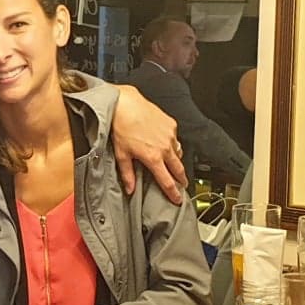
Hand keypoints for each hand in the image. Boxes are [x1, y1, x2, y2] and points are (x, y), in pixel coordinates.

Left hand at [110, 86, 186, 202]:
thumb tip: (130, 188)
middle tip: (182, 186)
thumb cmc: (122, 126)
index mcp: (153, 157)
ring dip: (177, 162)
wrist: (125, 104)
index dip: (173, 193)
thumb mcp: (122, 154)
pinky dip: (173, 145)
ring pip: (179, 154)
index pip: (167, 181)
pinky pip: (176, 139)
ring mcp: (170, 135)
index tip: (178, 200)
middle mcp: (165, 147)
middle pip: (179, 169)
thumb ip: (127, 174)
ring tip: (174, 166)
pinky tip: (167, 146)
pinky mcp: (171, 124)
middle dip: (181, 180)